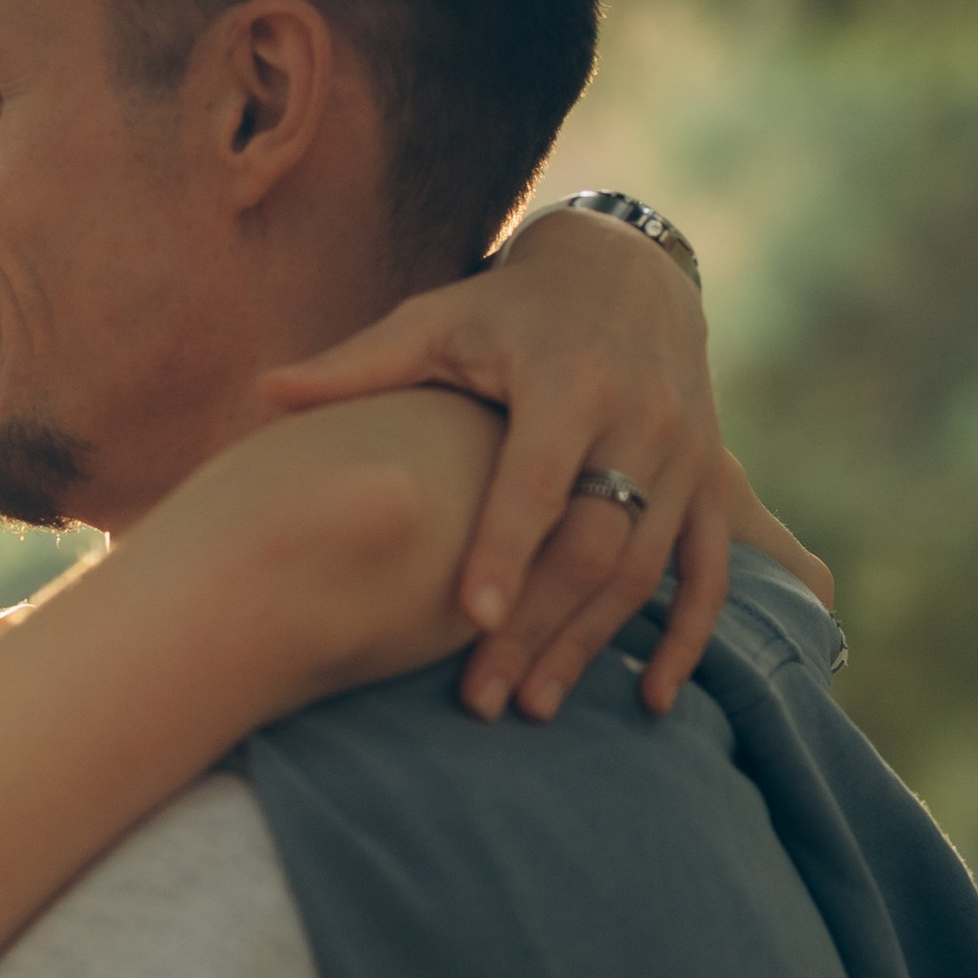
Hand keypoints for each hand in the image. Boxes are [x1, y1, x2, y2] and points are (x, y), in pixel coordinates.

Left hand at [263, 206, 725, 720]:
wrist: (627, 273)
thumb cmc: (507, 309)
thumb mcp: (438, 320)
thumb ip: (360, 364)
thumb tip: (266, 390)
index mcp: (570, 378)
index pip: (538, 476)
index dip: (508, 546)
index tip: (471, 618)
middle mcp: (641, 418)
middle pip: (593, 540)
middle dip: (538, 625)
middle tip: (483, 699)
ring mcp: (687, 455)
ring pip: (643, 568)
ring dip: (590, 643)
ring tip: (529, 705)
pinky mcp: (711, 481)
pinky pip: (710, 570)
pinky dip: (688, 637)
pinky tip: (650, 698)